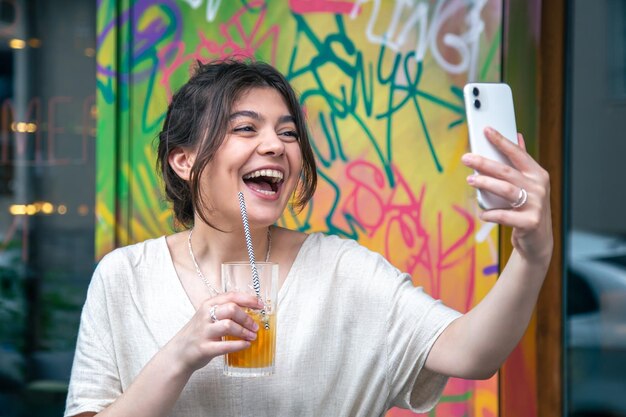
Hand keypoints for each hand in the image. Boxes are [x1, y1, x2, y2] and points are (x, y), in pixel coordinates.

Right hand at [165, 292, 262, 373]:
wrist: (179, 352)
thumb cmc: (198, 333)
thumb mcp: (208, 316)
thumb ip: (225, 311)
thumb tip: (251, 310)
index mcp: (208, 305)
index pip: (232, 296)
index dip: (249, 299)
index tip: (260, 305)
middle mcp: (205, 316)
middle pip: (232, 309)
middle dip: (247, 318)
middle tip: (255, 326)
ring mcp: (204, 332)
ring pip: (229, 325)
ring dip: (244, 331)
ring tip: (252, 336)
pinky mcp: (204, 348)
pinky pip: (225, 346)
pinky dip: (238, 345)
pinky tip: (246, 345)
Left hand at [462, 127, 552, 264]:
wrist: (538, 240)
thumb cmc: (528, 208)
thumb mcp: (529, 184)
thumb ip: (522, 162)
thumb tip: (518, 135)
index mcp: (537, 174)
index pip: (518, 153)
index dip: (502, 141)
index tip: (486, 130)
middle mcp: (539, 187)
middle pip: (507, 171)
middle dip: (484, 163)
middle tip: (466, 158)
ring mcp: (536, 205)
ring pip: (506, 190)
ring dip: (485, 184)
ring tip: (470, 180)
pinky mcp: (530, 222)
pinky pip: (504, 216)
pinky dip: (490, 213)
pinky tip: (482, 213)